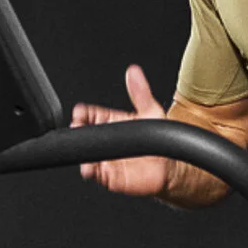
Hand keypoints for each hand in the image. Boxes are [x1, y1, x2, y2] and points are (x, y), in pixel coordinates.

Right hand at [73, 64, 174, 195]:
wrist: (170, 167)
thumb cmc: (161, 140)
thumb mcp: (151, 111)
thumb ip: (140, 92)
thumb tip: (134, 71)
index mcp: (112, 123)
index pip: (90, 115)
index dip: (83, 113)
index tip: (80, 112)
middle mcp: (106, 141)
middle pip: (83, 135)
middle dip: (77, 132)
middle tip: (79, 129)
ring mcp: (106, 159)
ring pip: (86, 155)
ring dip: (82, 153)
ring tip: (84, 151)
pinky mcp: (110, 176)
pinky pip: (96, 174)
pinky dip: (91, 171)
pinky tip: (92, 167)